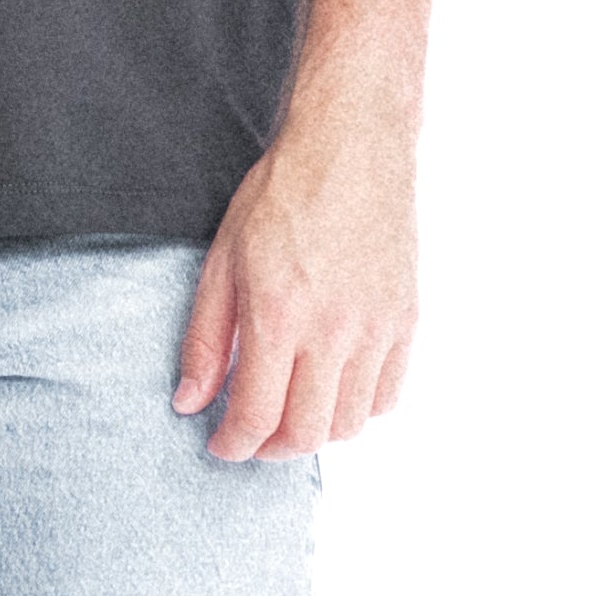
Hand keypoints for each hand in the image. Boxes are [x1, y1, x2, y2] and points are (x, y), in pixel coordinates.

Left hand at [173, 111, 418, 461]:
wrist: (352, 146)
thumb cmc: (282, 194)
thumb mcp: (222, 261)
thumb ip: (203, 338)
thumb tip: (189, 401)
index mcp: (278, 314)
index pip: (255, 416)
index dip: (232, 444)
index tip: (220, 444)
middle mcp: (332, 330)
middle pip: (306, 434)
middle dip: (271, 449)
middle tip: (252, 438)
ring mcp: (376, 328)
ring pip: (349, 423)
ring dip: (314, 433)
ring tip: (290, 412)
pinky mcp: (405, 319)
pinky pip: (386, 395)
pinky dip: (357, 409)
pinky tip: (332, 390)